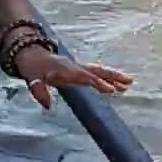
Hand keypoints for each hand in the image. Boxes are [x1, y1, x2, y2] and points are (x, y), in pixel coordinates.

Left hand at [15, 46, 132, 108]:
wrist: (31, 54)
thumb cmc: (32, 69)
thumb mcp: (32, 80)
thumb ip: (39, 92)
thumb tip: (48, 107)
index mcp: (65, 69)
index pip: (84, 76)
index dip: (97, 83)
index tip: (111, 90)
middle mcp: (74, 67)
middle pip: (96, 71)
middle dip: (112, 77)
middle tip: (129, 82)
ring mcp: (77, 68)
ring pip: (98, 71)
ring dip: (114, 77)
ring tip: (130, 83)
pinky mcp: (78, 70)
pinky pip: (95, 73)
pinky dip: (107, 78)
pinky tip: (117, 86)